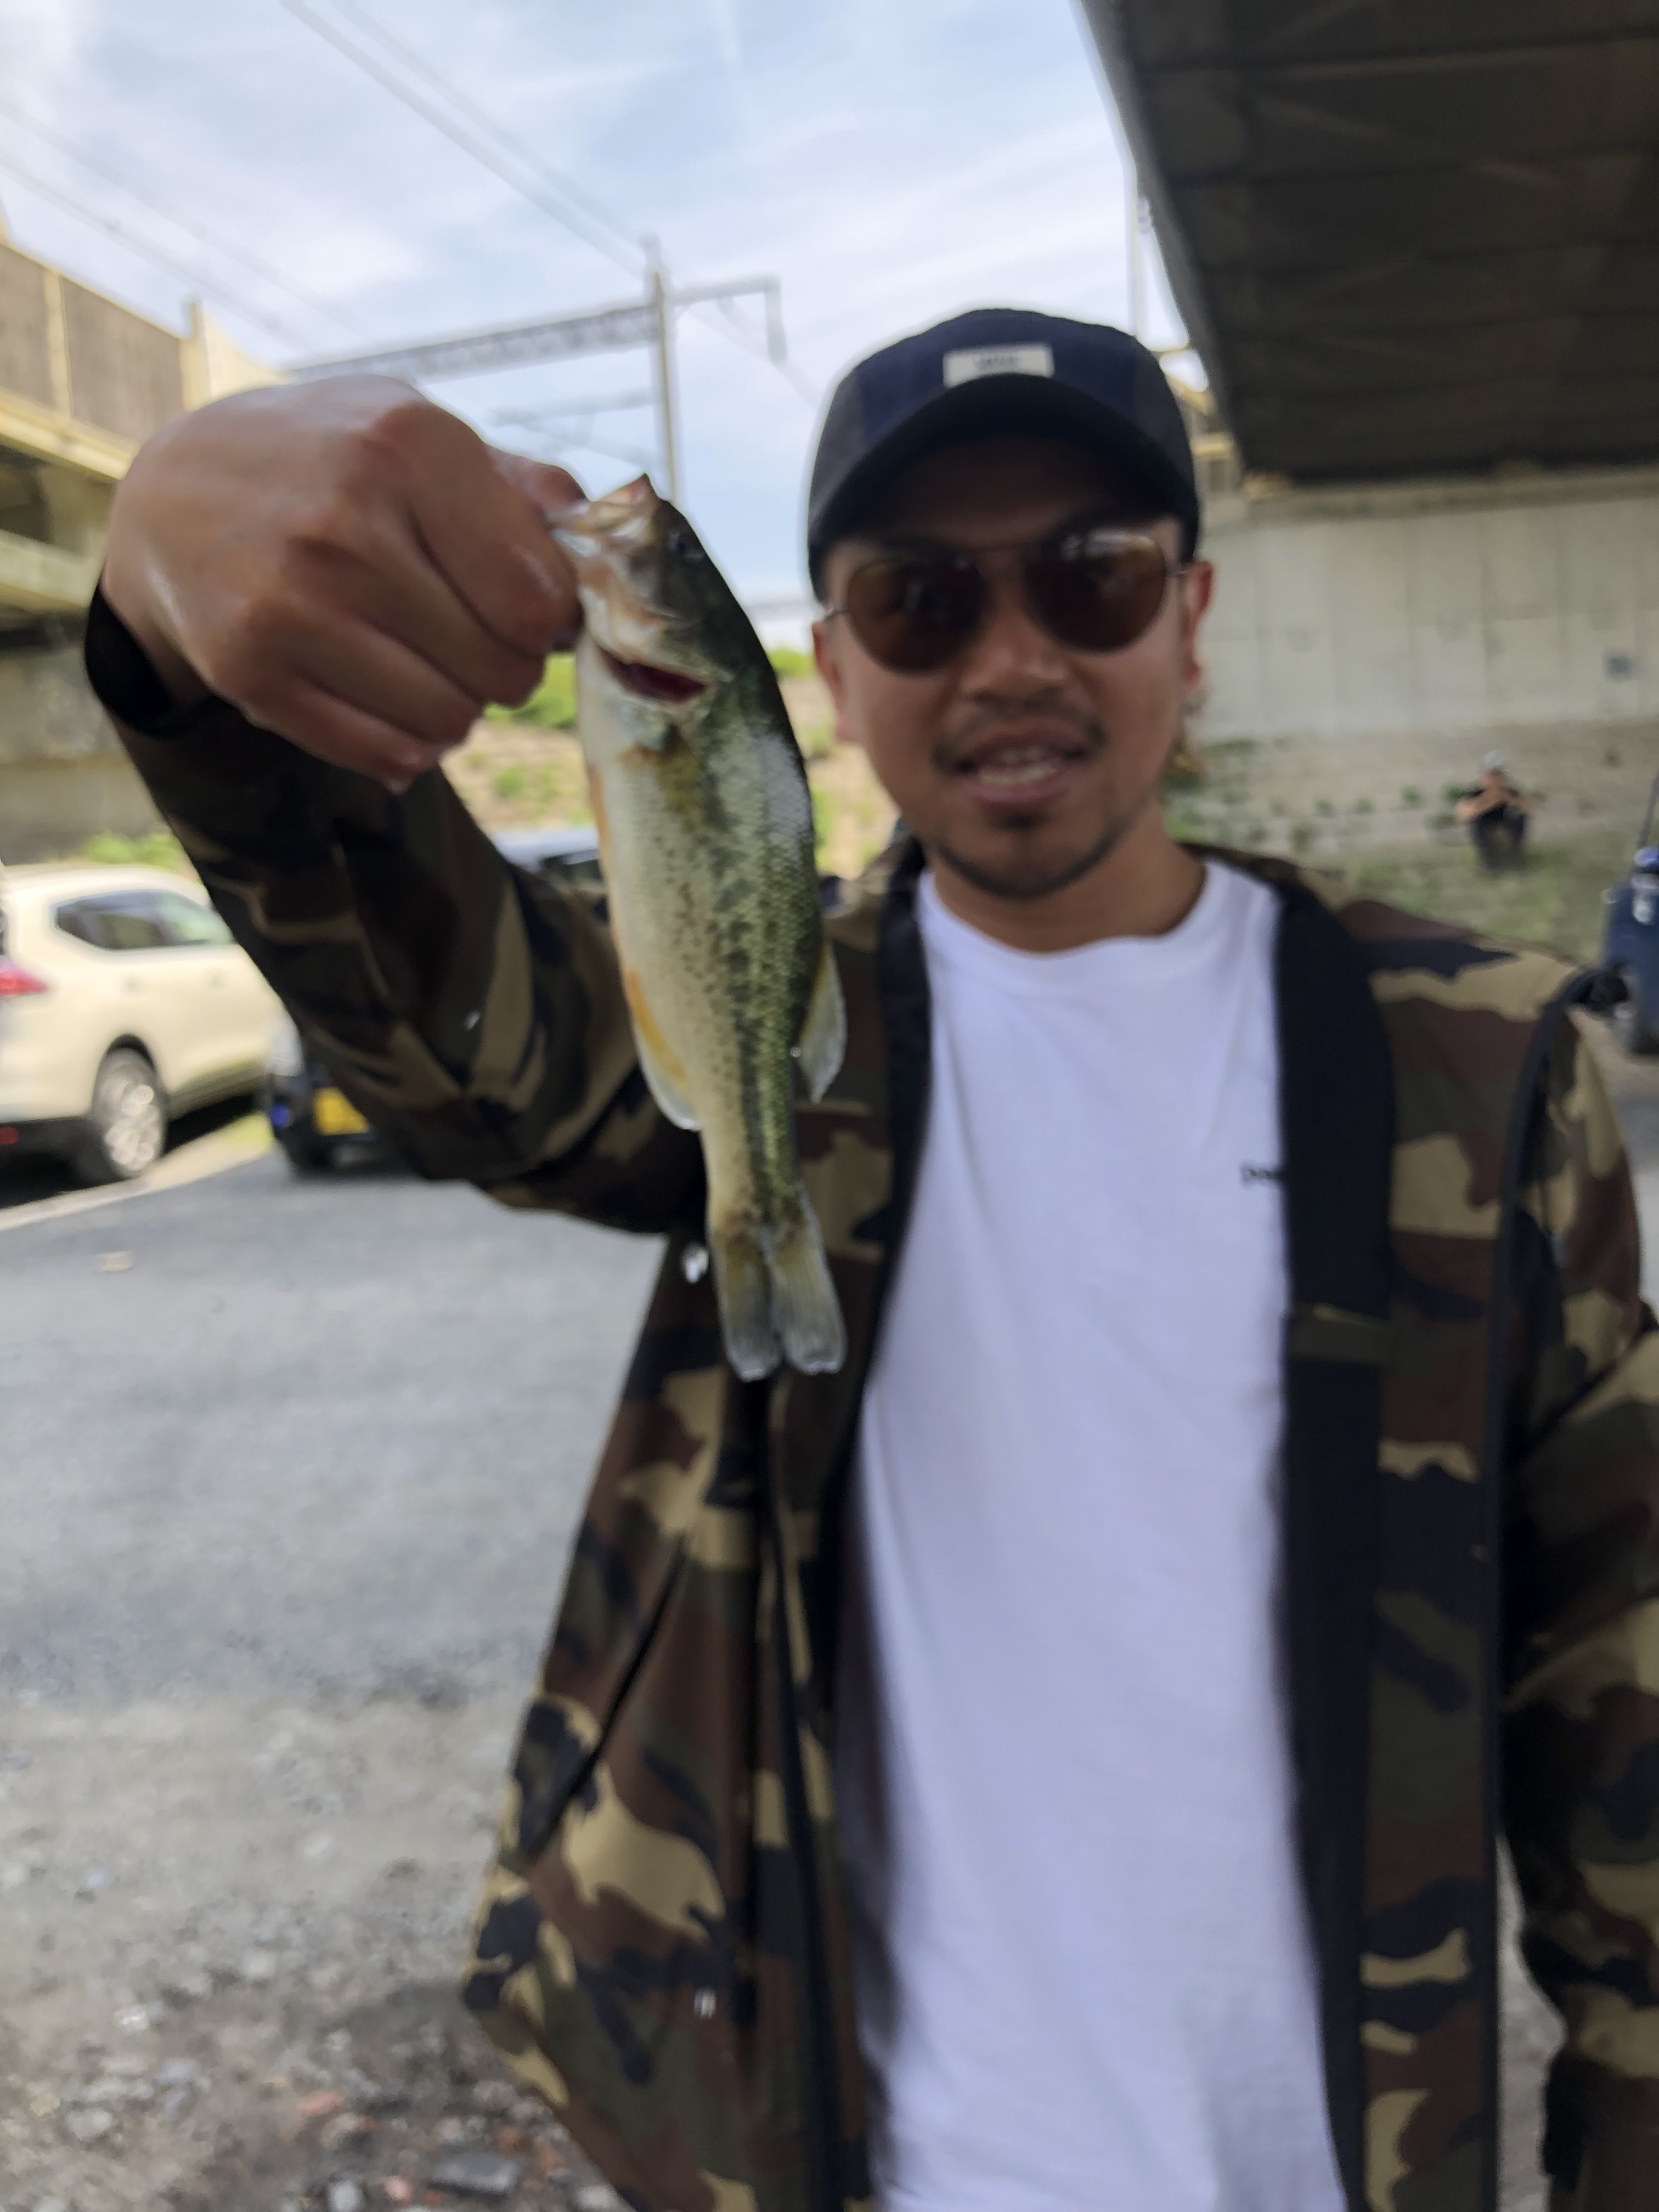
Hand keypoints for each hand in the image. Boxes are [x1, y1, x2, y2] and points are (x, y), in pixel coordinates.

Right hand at [102, 376, 582, 790]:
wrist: (174, 497)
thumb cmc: (328, 462)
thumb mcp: (416, 431)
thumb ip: (521, 486)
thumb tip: (603, 540)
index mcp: (405, 447)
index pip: (542, 600)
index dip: (552, 620)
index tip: (525, 604)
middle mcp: (343, 525)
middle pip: (504, 670)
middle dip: (507, 665)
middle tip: (470, 633)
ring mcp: (289, 604)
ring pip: (451, 721)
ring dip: (457, 705)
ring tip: (423, 657)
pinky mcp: (251, 673)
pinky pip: (389, 755)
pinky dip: (408, 741)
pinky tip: (384, 691)